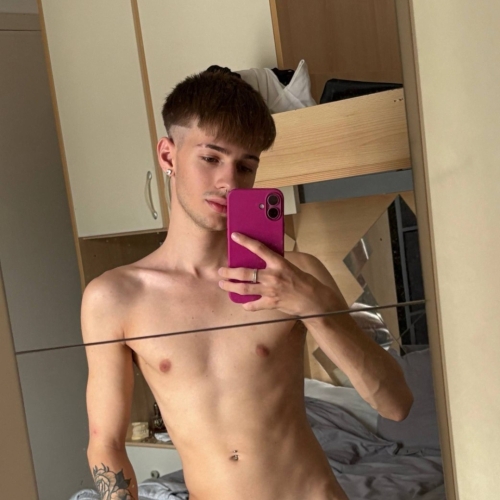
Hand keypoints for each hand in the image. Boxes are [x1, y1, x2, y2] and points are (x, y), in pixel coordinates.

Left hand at [218, 232, 332, 314]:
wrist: (314, 300)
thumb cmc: (304, 282)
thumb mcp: (290, 267)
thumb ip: (275, 264)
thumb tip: (262, 260)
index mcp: (279, 263)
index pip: (259, 248)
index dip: (245, 241)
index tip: (234, 236)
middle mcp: (273, 276)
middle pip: (245, 273)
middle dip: (230, 272)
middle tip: (221, 271)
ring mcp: (271, 291)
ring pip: (245, 289)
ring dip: (231, 287)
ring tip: (223, 284)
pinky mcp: (271, 303)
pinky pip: (254, 305)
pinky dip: (247, 305)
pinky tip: (243, 303)